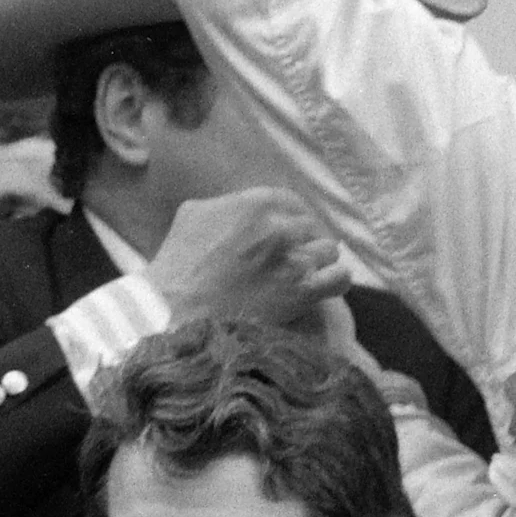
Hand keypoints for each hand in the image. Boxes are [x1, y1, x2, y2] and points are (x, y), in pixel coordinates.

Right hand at [147, 188, 348, 331]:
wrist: (175, 314)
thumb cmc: (177, 266)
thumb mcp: (193, 216)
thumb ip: (225, 205)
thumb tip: (241, 207)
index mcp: (255, 203)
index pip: (292, 202)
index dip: (291, 218)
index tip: (287, 233)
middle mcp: (280, 227)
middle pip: (310, 227)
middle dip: (302, 242)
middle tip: (289, 260)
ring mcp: (295, 259)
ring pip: (328, 251)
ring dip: (317, 262)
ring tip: (302, 276)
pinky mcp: (303, 292)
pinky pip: (340, 278)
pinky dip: (333, 282)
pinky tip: (321, 288)